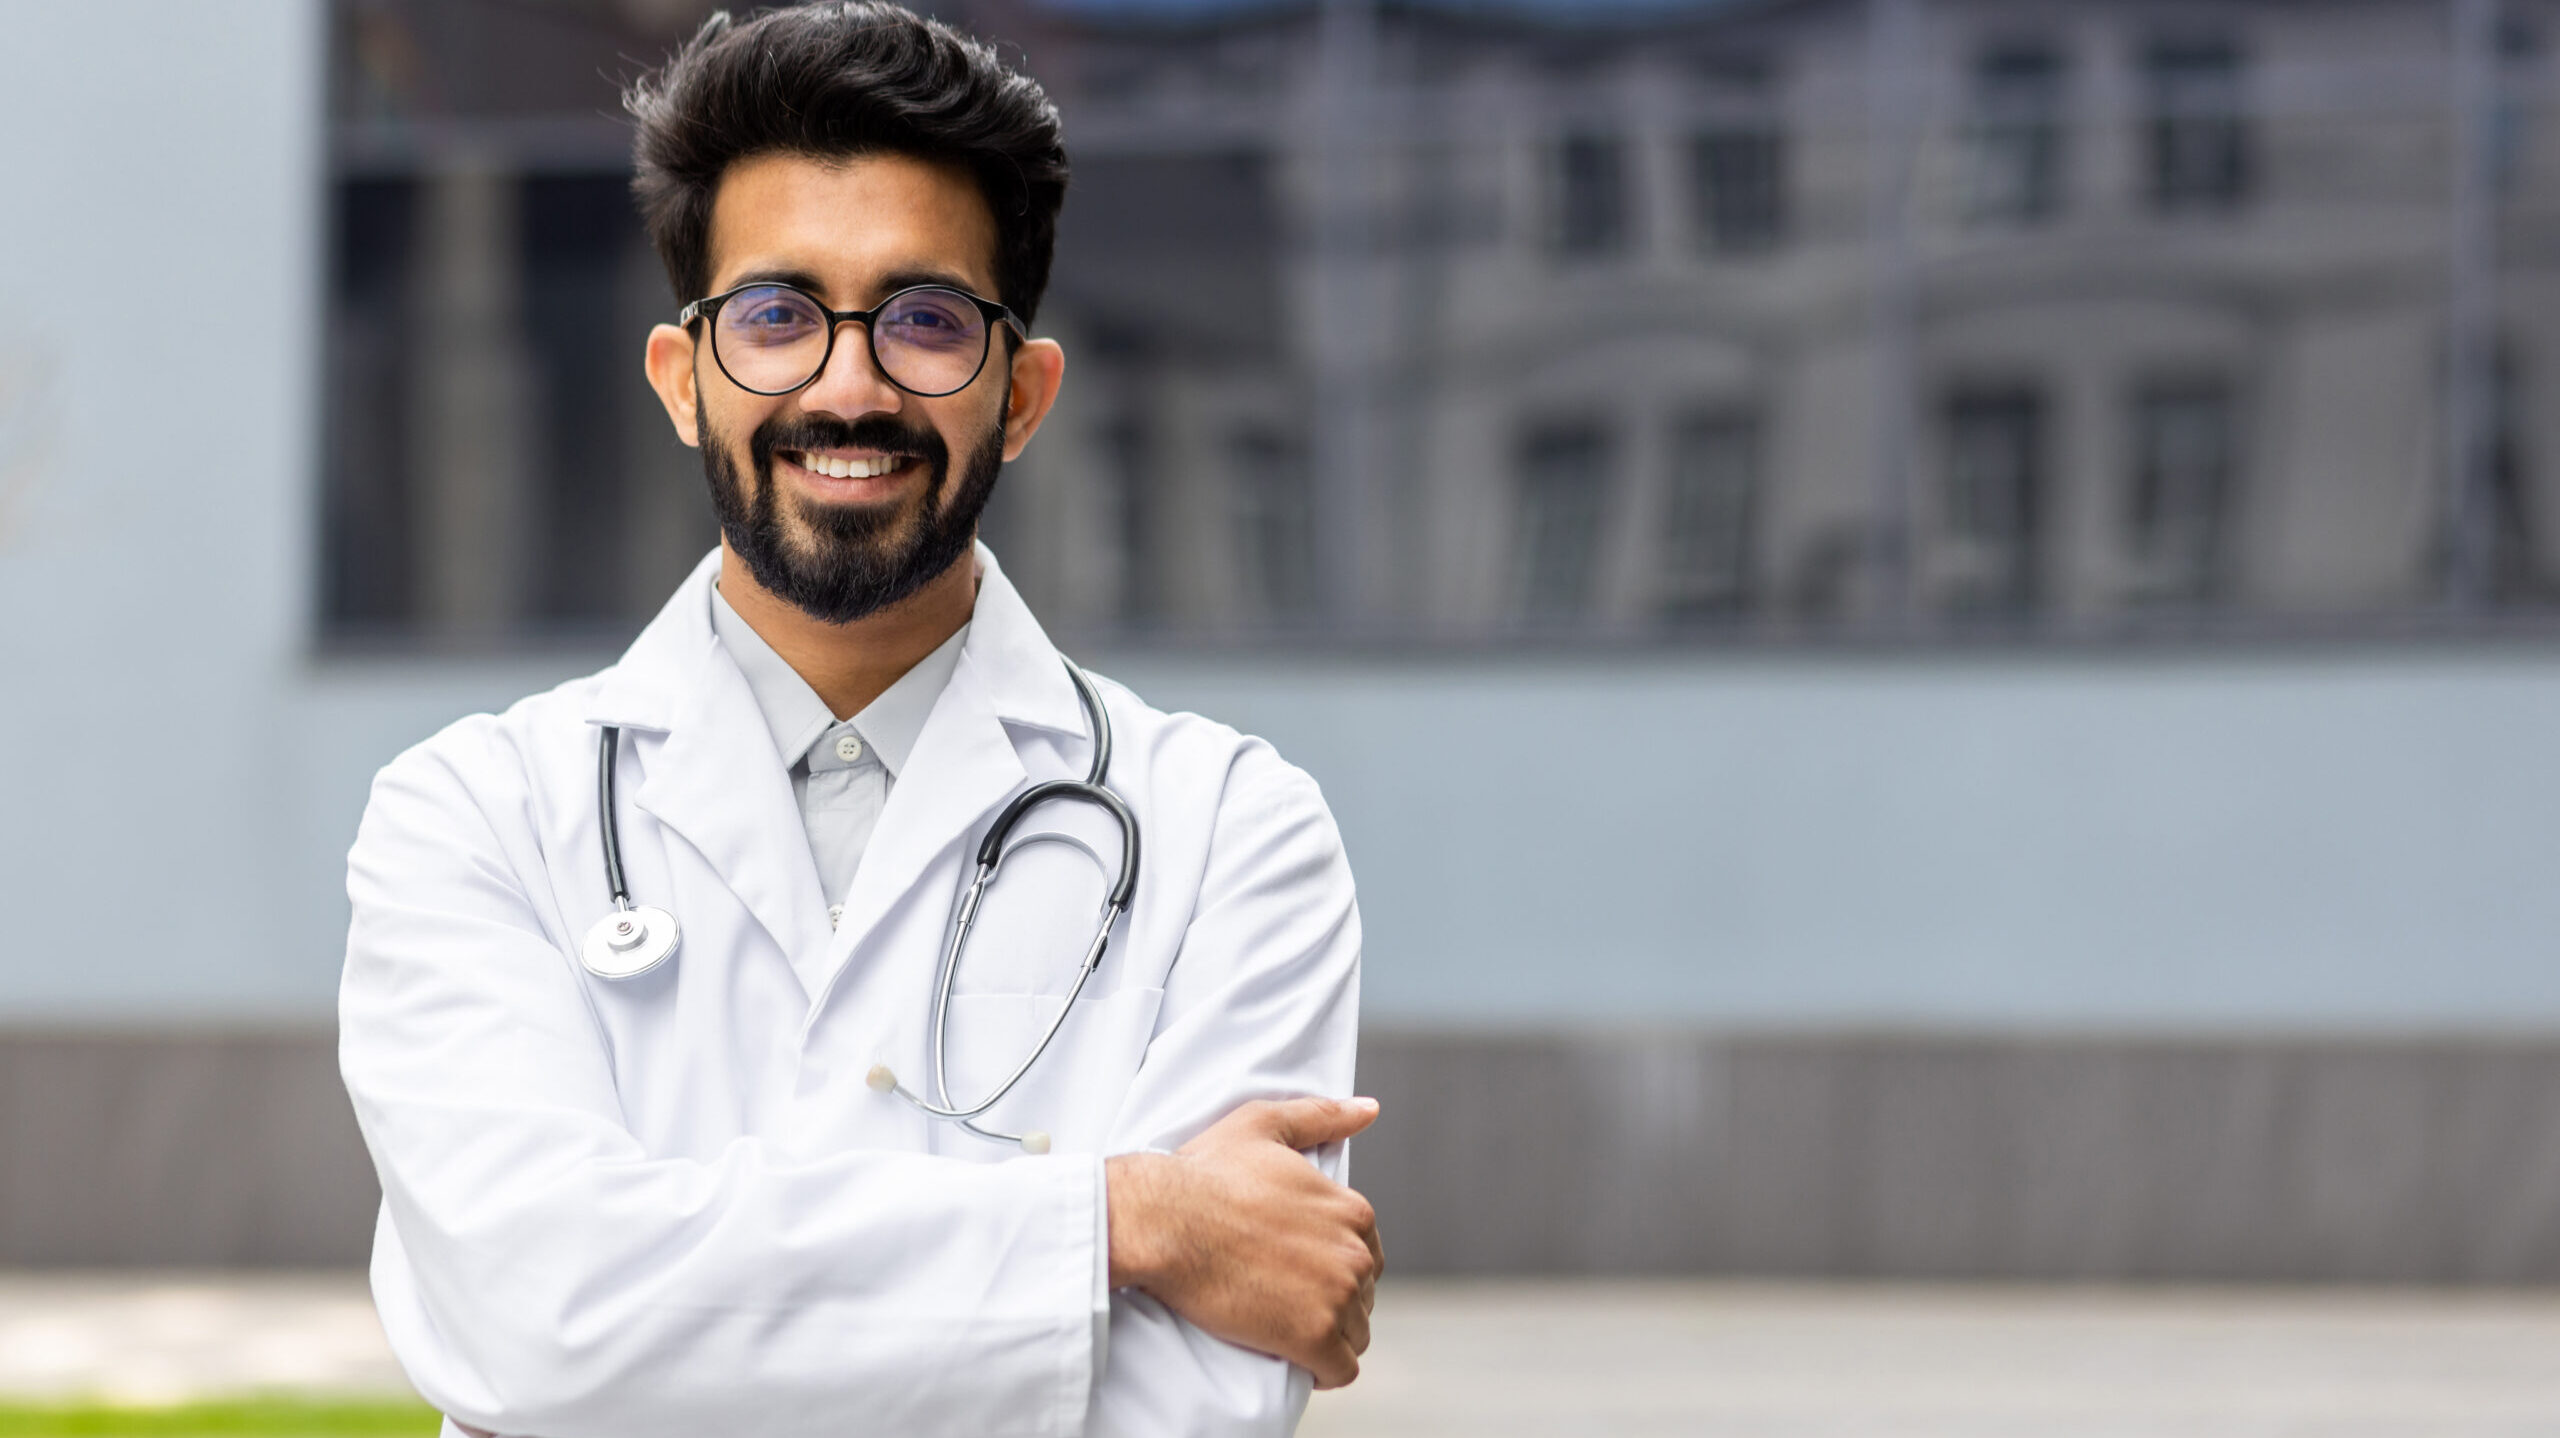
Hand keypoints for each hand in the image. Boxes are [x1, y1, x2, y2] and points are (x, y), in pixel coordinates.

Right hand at [1105, 1097, 1384, 1387]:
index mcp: (1351, 1209)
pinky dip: (1323, 1370)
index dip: (1332, 1264)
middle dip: (1331, 1299)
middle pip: (1362, 1294)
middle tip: (1284, 1298)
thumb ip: (1322, 1116)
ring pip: (1355, 1333)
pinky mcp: (1313, 1336)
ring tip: (1285, 1327)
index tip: (1297, 1269)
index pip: (1366, 1252)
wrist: (1164, 1221)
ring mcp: (1337, 1296)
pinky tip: (1297, 1361)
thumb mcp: (1263, 1126)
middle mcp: (1354, 1252)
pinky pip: (1340, 1369)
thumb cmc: (1205, 1172)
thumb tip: (1369, 1109)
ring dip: (1328, 1336)